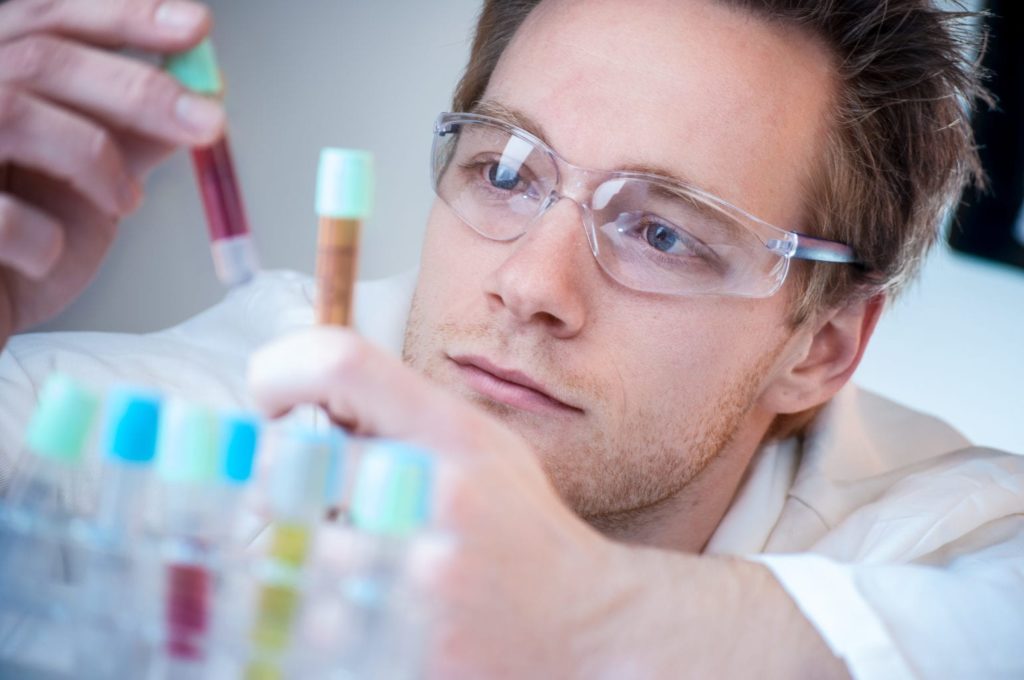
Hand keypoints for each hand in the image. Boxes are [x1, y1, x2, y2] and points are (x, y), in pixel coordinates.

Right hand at [0, 0, 224, 337]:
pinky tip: (50, 255)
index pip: (49, 20)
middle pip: (41, 57)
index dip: (123, 17)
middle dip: (139, 89)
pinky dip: (42, 237)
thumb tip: (202, 102)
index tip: (197, 28)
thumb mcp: (89, 188)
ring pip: (16, 113)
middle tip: (209, 123)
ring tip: (125, 203)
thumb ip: (132, 142)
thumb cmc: (19, 251)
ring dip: (95, 159)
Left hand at [248, 327, 620, 676]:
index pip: (341, 361)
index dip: (281, 368)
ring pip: (296, 547)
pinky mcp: (405, 639)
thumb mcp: (482, 448)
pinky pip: (315, 618)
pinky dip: (324, 610)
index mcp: (453, 432)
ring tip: (347, 555)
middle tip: (288, 487)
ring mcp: (418, 570)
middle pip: (296, 458)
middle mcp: (434, 491)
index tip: (270, 397)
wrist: (590, 625)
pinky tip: (367, 605)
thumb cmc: (523, 529)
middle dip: (275, 474)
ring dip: (302, 548)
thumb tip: (305, 408)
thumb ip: (405, 418)